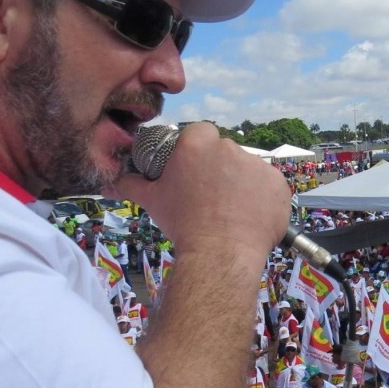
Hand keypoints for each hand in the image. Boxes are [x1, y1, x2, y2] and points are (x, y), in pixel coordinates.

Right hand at [114, 123, 290, 256]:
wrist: (219, 253)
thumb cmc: (184, 224)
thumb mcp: (153, 200)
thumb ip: (132, 184)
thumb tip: (110, 181)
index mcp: (198, 142)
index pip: (200, 133)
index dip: (198, 152)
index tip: (196, 171)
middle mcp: (229, 146)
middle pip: (225, 152)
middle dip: (220, 170)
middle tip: (211, 196)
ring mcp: (257, 164)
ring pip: (248, 169)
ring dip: (242, 184)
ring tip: (231, 212)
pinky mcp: (278, 182)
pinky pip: (269, 186)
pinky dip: (263, 198)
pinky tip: (250, 217)